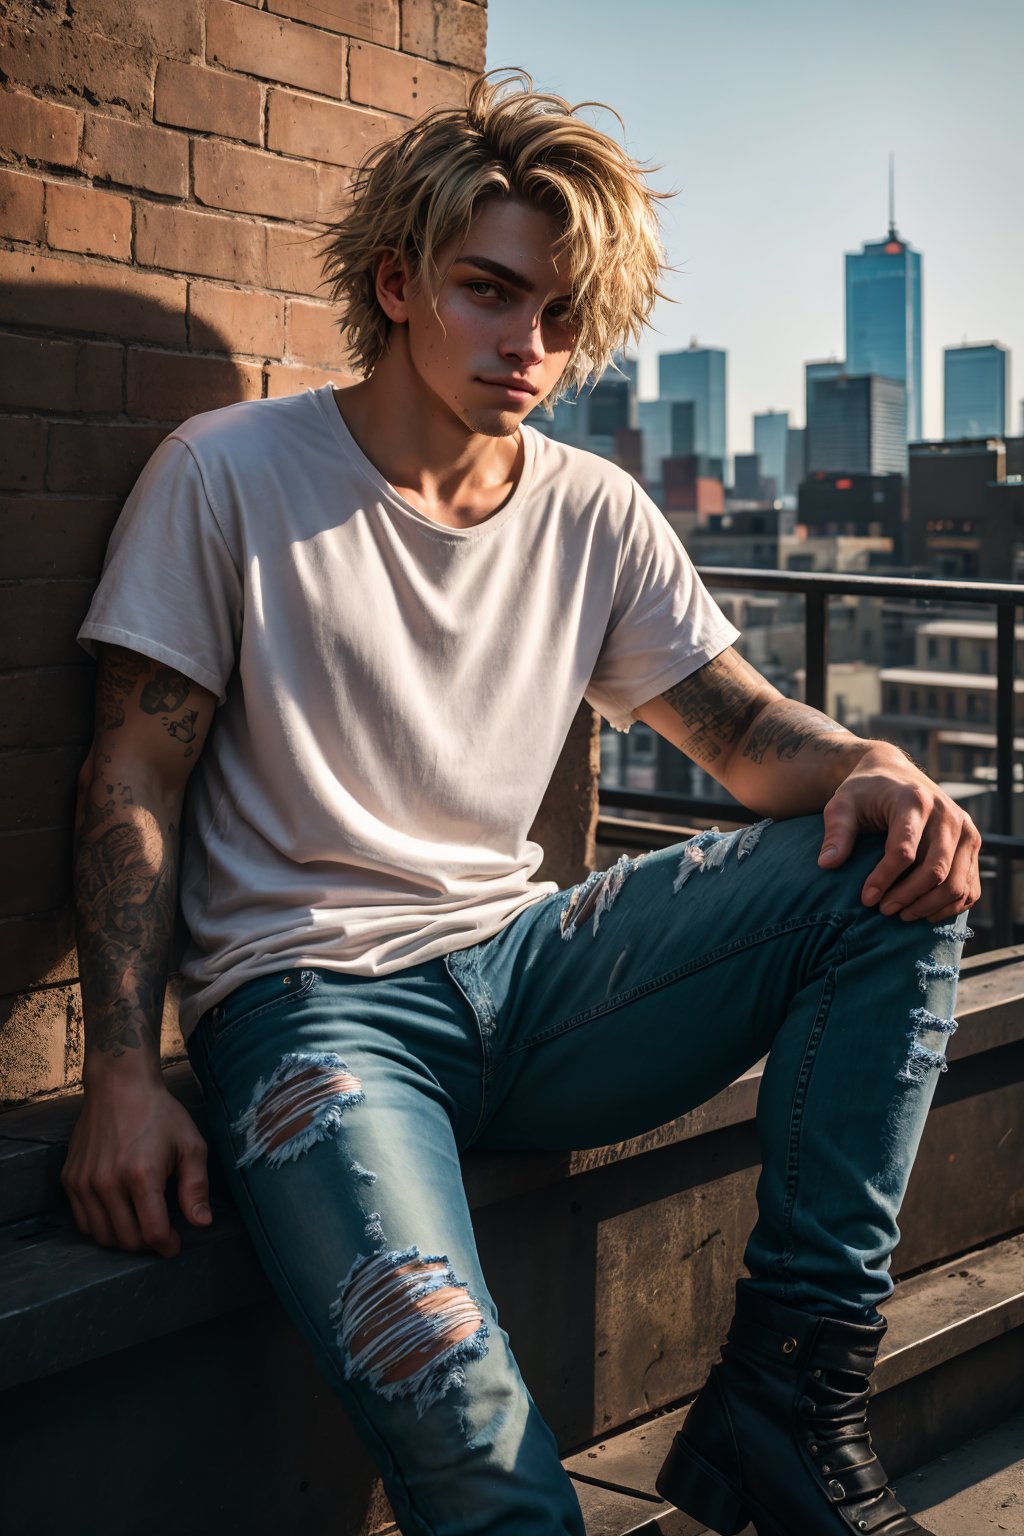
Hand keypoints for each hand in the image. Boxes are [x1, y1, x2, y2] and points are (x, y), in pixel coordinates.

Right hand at [62, 1078, 211, 1258]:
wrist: (120, 1086)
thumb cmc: (159, 1113)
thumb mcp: (190, 1145)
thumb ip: (196, 1187)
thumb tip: (202, 1223)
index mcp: (142, 1175)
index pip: (153, 1232)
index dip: (167, 1246)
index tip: (174, 1246)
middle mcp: (108, 1183)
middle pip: (127, 1240)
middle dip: (147, 1244)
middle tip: (159, 1232)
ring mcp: (85, 1182)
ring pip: (102, 1236)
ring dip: (123, 1239)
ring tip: (139, 1224)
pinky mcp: (70, 1179)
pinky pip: (83, 1222)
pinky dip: (101, 1227)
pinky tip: (117, 1214)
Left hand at [816, 744, 981, 921]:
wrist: (895, 775)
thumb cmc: (865, 793)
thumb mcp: (842, 804)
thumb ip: (836, 832)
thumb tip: (826, 864)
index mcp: (914, 801)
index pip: (903, 850)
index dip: (884, 879)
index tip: (866, 899)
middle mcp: (947, 814)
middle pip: (935, 871)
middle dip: (907, 898)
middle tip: (883, 910)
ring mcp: (966, 830)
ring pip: (956, 883)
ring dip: (928, 906)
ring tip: (901, 914)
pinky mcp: (973, 844)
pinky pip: (970, 887)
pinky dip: (950, 906)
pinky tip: (924, 912)